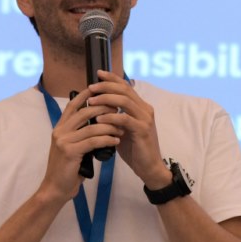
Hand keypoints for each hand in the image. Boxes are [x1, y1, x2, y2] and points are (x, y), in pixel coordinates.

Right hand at [40, 87, 121, 200]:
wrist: (56, 188)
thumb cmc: (67, 169)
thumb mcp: (72, 147)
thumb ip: (80, 134)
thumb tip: (98, 123)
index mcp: (60, 128)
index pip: (73, 106)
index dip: (86, 96)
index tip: (102, 90)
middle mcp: (60, 131)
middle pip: (84, 113)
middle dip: (103, 109)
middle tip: (118, 110)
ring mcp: (63, 141)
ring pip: (91, 127)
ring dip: (109, 126)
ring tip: (121, 128)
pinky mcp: (70, 152)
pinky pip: (93, 141)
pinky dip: (107, 140)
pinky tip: (116, 141)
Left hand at [86, 71, 170, 187]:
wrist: (149, 168)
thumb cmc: (134, 149)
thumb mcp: (123, 129)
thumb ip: (115, 117)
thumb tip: (97, 107)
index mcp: (141, 107)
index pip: (126, 86)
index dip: (112, 78)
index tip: (98, 73)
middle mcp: (145, 109)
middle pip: (125, 89)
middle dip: (106, 86)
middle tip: (91, 87)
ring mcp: (145, 119)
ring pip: (125, 101)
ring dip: (106, 99)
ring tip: (91, 101)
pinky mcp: (142, 130)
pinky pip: (124, 119)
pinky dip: (110, 117)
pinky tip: (99, 118)